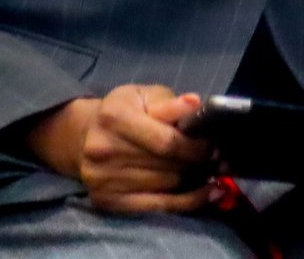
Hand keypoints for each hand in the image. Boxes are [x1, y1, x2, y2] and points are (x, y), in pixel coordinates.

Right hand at [25, 84, 215, 213]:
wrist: (85, 136)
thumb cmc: (125, 111)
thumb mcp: (145, 96)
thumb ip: (170, 103)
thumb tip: (196, 104)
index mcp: (114, 117)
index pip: (166, 141)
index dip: (196, 147)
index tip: (214, 146)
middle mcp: (103, 150)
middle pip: (167, 166)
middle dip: (199, 164)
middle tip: (218, 160)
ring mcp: (102, 179)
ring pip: (166, 186)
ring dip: (194, 180)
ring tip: (210, 171)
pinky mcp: (106, 201)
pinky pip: (156, 207)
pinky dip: (187, 202)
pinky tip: (208, 193)